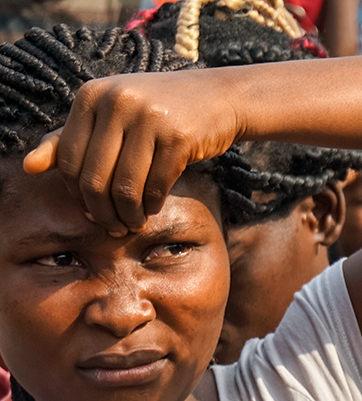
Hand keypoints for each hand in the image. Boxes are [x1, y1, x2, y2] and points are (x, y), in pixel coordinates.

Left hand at [22, 70, 243, 235]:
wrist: (217, 97)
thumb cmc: (159, 110)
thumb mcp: (110, 115)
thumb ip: (69, 139)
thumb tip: (28, 168)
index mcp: (92, 95)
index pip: (68, 160)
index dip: (77, 193)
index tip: (90, 209)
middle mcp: (117, 102)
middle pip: (95, 178)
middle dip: (102, 212)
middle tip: (112, 228)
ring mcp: (149, 118)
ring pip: (125, 187)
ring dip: (128, 216)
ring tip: (132, 224)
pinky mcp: (179, 137)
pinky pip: (156, 186)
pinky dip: (152, 206)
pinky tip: (153, 209)